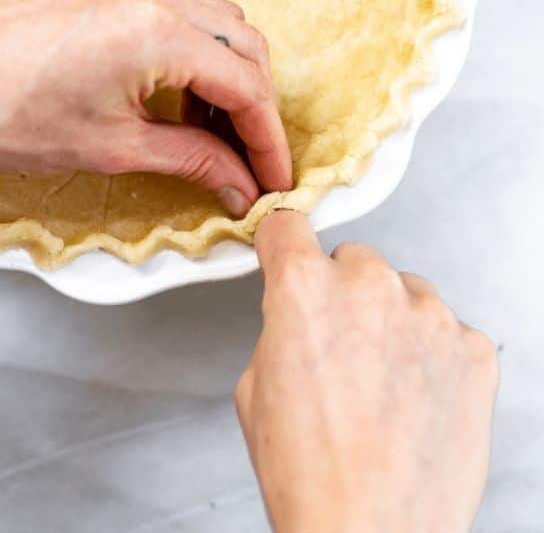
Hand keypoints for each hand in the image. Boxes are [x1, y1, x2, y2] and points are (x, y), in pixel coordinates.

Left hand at [0, 0, 291, 215]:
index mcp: (156, 29)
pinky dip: (189, 53)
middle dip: (256, 103)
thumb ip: (189, 159)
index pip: (246, 84)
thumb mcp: (109, 148)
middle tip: (250, 159)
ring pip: (211, 21)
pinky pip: (172, 11)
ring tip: (213, 134)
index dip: (269, 139)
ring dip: (225, 74)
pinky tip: (176, 97)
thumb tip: (237, 183)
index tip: (275, 180)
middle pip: (241, 42)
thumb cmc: (1, 113)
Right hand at [237, 211, 498, 531]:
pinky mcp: (473, 351)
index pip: (288, 224)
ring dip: (388, 320)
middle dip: (338, 293)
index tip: (284, 253)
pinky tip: (410, 398)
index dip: (280, 246)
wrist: (372, 531)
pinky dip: (430, 354)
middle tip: (332, 348)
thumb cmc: (310, 472)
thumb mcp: (255, 385)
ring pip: (403, 291)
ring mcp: (430, 317)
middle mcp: (370, 289)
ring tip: (376, 383)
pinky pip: (445, 330)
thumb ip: (281, 328)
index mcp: (303, 289)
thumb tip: (299, 318)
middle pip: (350, 259)